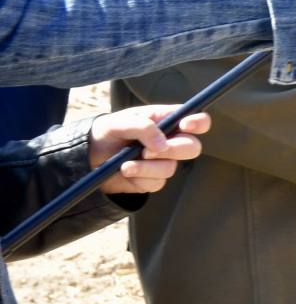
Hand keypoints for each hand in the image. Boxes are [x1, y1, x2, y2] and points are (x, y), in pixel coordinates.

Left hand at [90, 105, 211, 194]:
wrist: (88, 159)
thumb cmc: (106, 133)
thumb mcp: (118, 122)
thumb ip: (143, 127)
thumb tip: (162, 145)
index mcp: (166, 121)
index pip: (197, 120)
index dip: (198, 123)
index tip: (185, 126)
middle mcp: (170, 141)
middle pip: (192, 147)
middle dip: (173, 150)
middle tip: (148, 152)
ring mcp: (163, 161)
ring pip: (171, 168)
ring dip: (148, 167)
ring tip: (126, 164)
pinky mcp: (154, 179)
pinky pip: (157, 182)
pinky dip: (140, 178)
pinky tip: (126, 171)